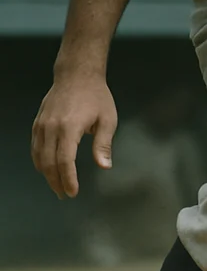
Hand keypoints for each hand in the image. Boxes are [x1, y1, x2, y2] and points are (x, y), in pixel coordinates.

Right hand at [31, 73, 116, 198]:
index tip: (73, 192)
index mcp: (70, 127)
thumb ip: (103, 144)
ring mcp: (41, 125)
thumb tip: (105, 166)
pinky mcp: (37, 124)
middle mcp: (51, 127)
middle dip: (56, 182)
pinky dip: (40, 162)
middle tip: (65, 194)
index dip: (68, 179)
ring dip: (47, 174)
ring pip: (39, 157)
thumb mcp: (107, 119)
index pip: (65, 160)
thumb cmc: (96, 97)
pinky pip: (35, 148)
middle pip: (49, 162)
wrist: (76, 75)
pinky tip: (47, 170)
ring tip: (57, 186)